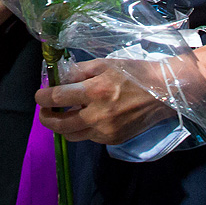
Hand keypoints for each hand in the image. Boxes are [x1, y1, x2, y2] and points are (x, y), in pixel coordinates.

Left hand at [36, 58, 170, 145]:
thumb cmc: (135, 73)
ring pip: (72, 135)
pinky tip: (87, 117)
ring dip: (62, 126)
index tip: (40, 94)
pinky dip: (83, 129)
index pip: (58, 98)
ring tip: (63, 114)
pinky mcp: (114, 140)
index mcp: (96, 91)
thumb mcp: (105, 64)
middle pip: (60, 124)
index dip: (43, 96)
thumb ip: (79, 71)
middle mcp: (98, 115)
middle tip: (45, 109)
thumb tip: (59, 78)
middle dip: (46, 117)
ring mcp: (106, 131)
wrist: (165, 92)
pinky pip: (89, 138)